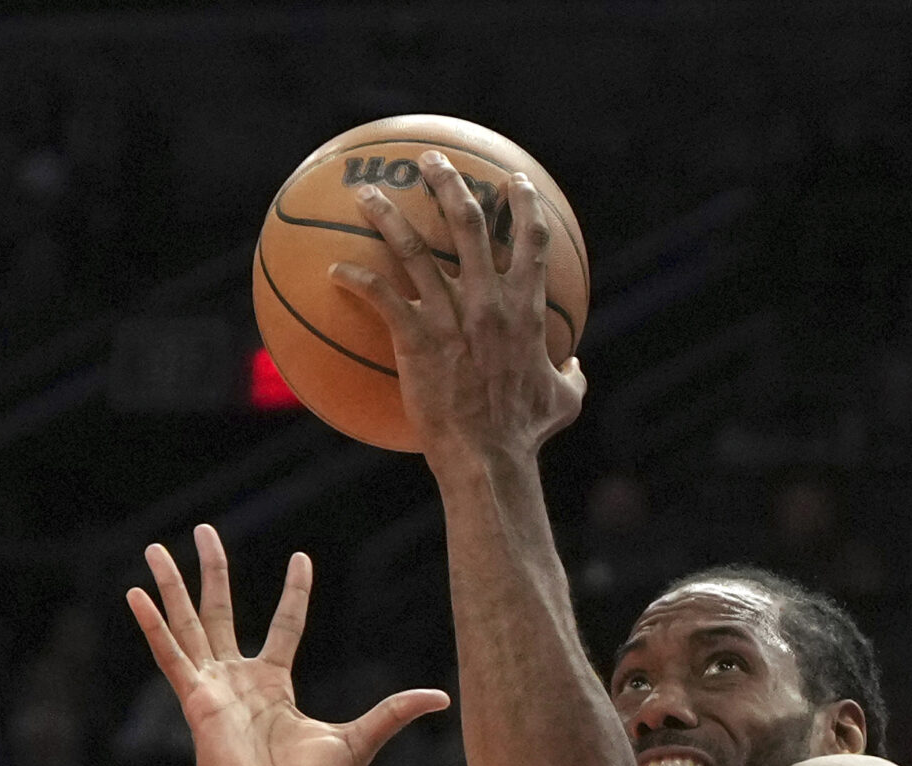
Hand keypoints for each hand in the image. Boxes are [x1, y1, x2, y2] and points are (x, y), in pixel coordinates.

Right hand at [127, 525, 448, 765]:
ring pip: (189, 623)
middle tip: (203, 529)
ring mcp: (213, 687)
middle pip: (221, 610)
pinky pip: (170, 656)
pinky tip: (135, 595)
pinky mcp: (196, 700)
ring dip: (172, 585)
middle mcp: (239, 679)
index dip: (294, 592)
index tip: (301, 558)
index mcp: (274, 684)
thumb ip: (393, 713)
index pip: (284, 624)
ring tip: (155, 546)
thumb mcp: (359, 741)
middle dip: (212, 569)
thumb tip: (441, 697)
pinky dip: (153, 626)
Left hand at [332, 154, 584, 471]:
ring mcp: (450, 316)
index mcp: (524, 309)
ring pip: (413, 246)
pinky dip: (356, 279)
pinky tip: (335, 271)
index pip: (531, 240)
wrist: (489, 459)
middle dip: (450, 182)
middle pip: (468, 222)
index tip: (515, 183)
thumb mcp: (562, 404)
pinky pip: (380, 295)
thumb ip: (572, 378)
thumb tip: (576, 367)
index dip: (524, 204)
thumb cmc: (525, 435)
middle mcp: (487, 300)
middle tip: (432, 161)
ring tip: (366, 190)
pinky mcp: (417, 338)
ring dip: (387, 213)